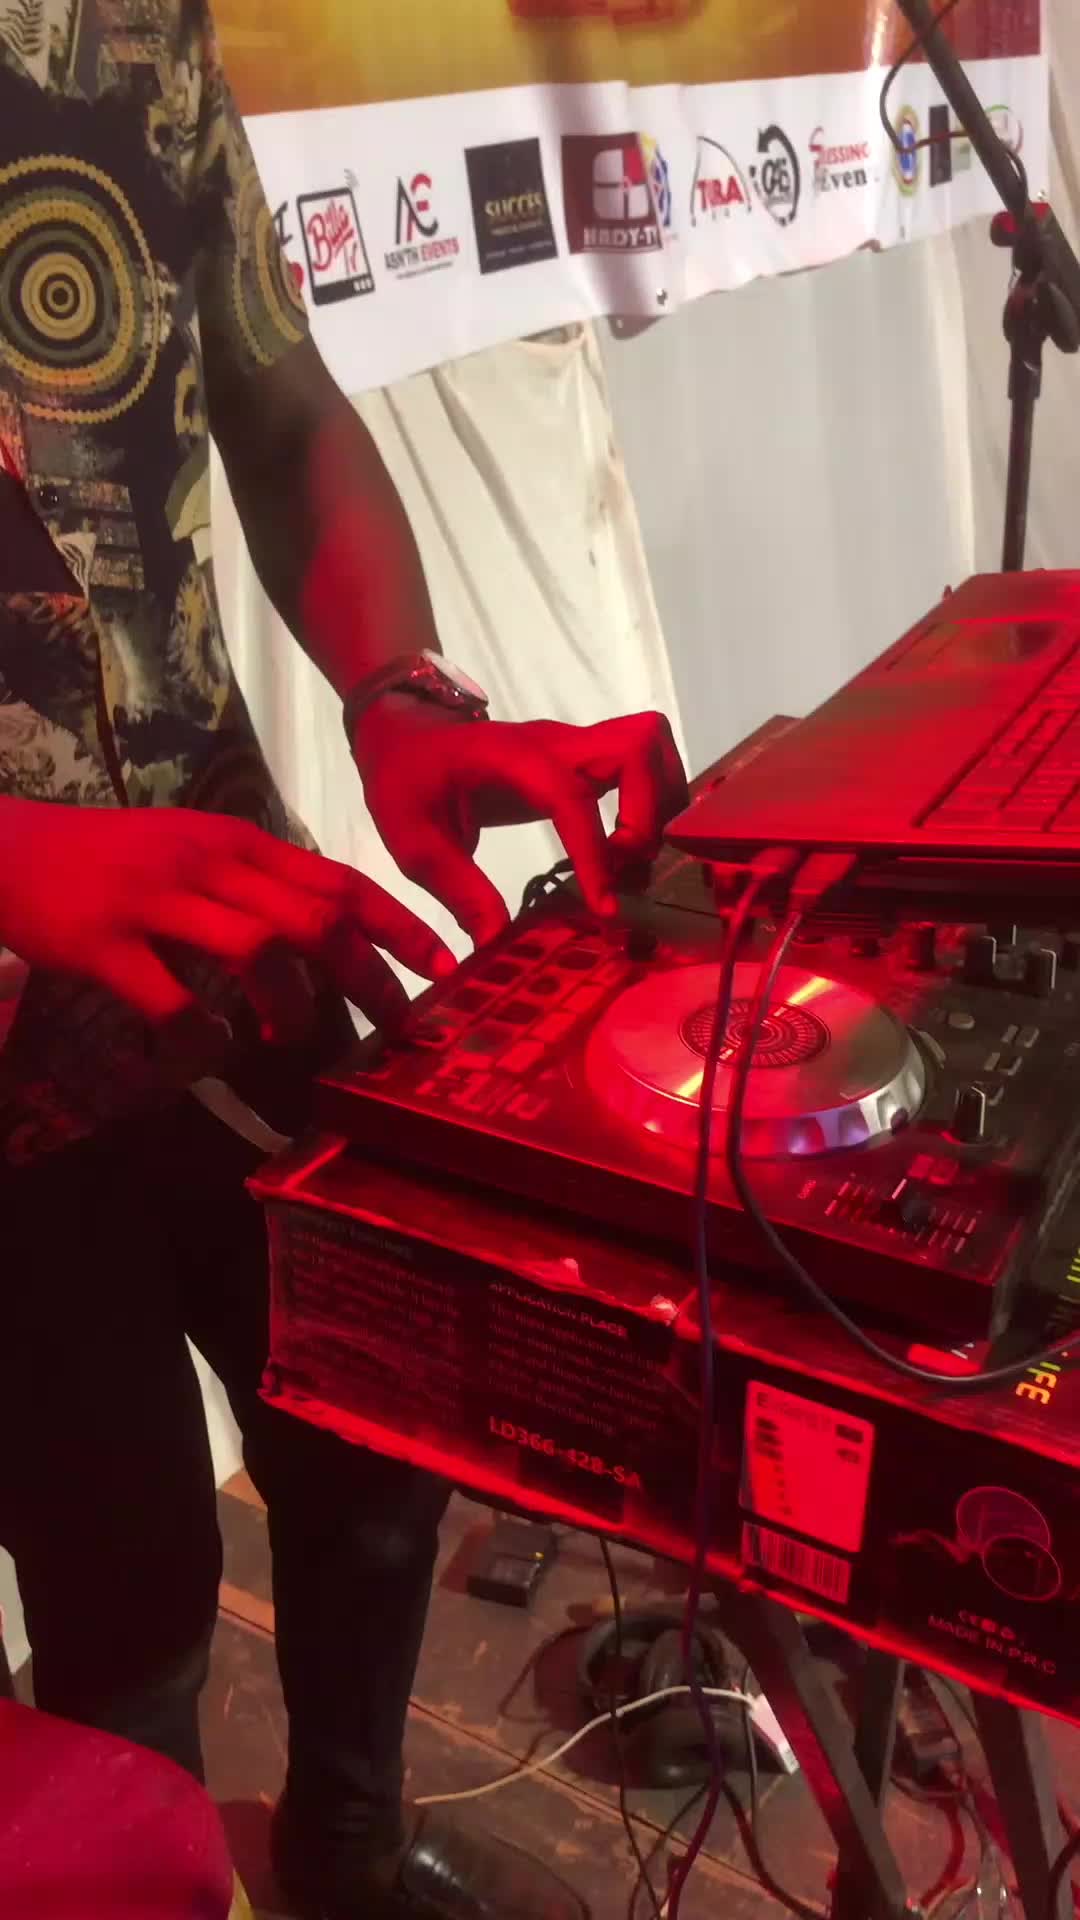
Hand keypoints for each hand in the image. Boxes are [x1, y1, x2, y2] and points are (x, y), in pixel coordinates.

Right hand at [0, 800, 455, 1057]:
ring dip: (290, 1007)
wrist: (8, 850)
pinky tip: (208, 1048)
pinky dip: (203, 1036)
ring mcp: (156, 901)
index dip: (398, 925)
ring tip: (284, 1038)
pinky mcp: (105, 943)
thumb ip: (256, 885)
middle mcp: (206, 864)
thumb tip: (329, 933)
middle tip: (393, 1023)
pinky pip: (173, 1000)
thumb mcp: (193, 851)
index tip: (443, 965)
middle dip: (369, 977)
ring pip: (259, 951)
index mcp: (236, 843)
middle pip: (316, 918)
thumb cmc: (111, 859)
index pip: (338, 879)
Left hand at [353, 701, 688, 945]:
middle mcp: (554, 742)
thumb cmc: (405, 780)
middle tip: (625, 872)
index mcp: (508, 758)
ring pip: (651, 748)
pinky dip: (652, 804)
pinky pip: (641, 765)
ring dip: (658, 808)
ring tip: (628, 865)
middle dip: (648, 815)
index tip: (603, 908)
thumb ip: (458, 890)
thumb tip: (499, 944)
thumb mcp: (412, 841)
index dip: (595, 851)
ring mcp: (574, 745)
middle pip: (639, 746)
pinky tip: (623, 852)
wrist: (405, 732)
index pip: (570, 795)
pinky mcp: (582, 759)